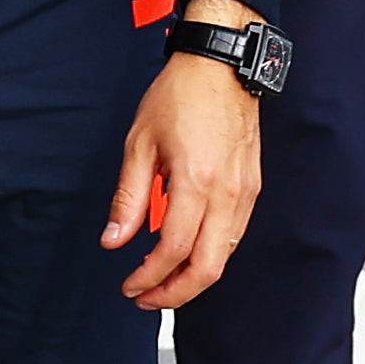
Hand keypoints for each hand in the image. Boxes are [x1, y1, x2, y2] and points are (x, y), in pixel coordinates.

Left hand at [101, 0, 267, 309]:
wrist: (222, 65)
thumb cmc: (179, 96)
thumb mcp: (139, 143)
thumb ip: (128, 197)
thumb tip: (113, 240)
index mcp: (195, 181)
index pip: (172, 250)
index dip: (148, 277)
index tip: (129, 286)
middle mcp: (227, 194)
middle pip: (207, 268)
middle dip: (174, 294)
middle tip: (146, 298)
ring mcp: (245, 193)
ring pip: (223, 256)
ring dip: (192, 278)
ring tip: (161, 281)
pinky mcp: (252, 188)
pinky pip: (233, 235)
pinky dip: (209, 255)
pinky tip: (185, 253)